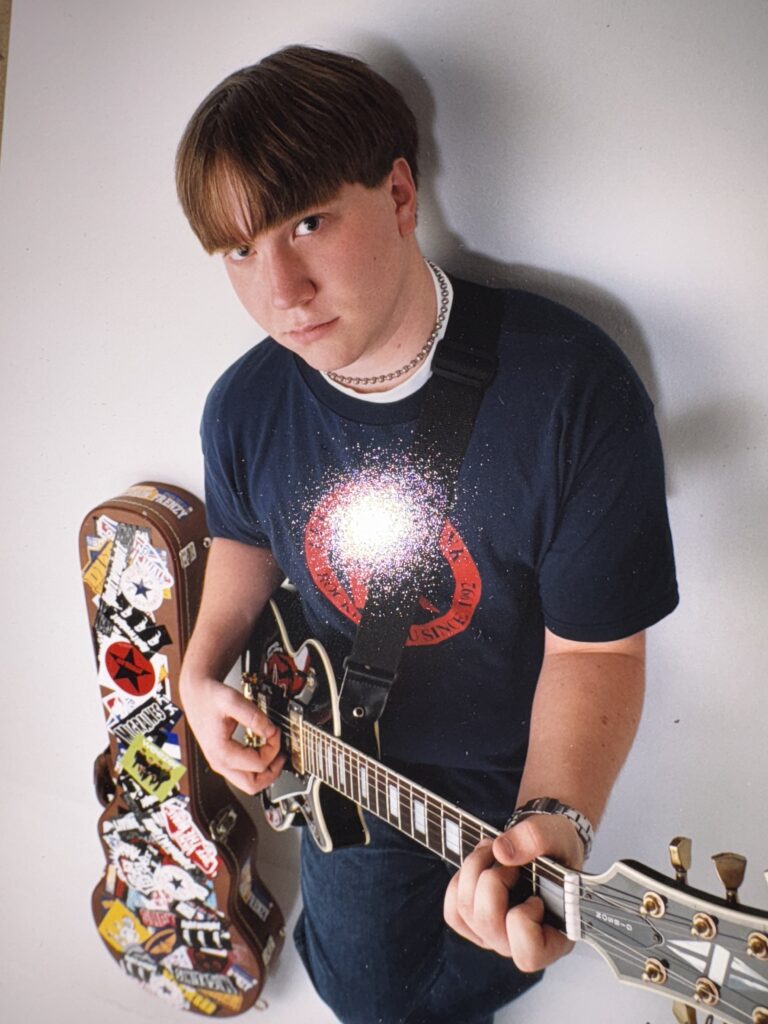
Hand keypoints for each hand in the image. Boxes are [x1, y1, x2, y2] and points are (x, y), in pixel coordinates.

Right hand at [180, 673, 284, 793]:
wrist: (195, 693)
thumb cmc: (209, 696)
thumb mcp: (232, 700)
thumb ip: (254, 717)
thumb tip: (271, 732)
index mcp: (221, 751)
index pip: (258, 764)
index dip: (274, 748)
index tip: (276, 732)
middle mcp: (219, 762)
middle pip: (252, 785)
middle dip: (273, 772)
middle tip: (282, 755)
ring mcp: (220, 763)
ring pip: (248, 783)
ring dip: (266, 772)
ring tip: (276, 755)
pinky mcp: (222, 759)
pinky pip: (243, 774)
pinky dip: (257, 768)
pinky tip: (264, 753)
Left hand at [443, 814, 584, 970]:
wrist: (544, 847)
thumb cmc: (558, 850)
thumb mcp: (558, 835)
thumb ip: (538, 838)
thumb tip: (501, 853)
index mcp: (554, 940)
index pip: (528, 955)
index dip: (524, 919)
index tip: (535, 895)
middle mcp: (520, 945)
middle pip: (488, 924)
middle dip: (491, 879)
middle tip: (508, 860)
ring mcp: (495, 936)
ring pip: (465, 912)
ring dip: (473, 871)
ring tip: (492, 849)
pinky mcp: (475, 924)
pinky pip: (453, 912)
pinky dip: (459, 882)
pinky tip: (479, 865)